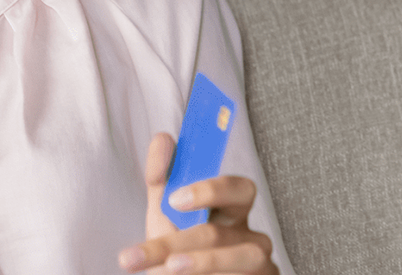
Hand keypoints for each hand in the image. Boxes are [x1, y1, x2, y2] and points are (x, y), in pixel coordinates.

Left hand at [117, 132, 277, 273]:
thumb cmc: (178, 249)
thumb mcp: (165, 214)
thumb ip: (162, 179)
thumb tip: (163, 138)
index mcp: (232, 210)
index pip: (237, 188)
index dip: (209, 190)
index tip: (173, 199)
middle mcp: (250, 236)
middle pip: (221, 233)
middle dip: (179, 240)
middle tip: (142, 253)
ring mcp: (260, 264)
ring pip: (235, 258)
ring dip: (196, 264)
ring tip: (166, 270)